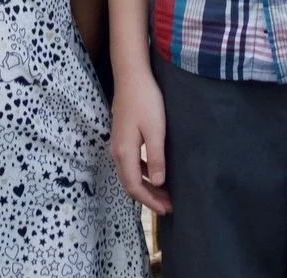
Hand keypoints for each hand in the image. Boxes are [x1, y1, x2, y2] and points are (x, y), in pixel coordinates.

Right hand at [110, 66, 171, 213]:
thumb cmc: (146, 100)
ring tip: (165, 193)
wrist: (131, 75)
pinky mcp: (122, 136)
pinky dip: (143, 173)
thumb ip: (156, 157)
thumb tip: (158, 182)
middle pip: (130, 183)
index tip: (167, 209)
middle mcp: (117, 151)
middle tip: (169, 205)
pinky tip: (156, 172)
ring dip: (147, 186)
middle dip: (149, 197)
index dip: (150, 201)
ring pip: (130, 174)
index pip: (134, 187)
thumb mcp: (156, 130)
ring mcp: (118, 143)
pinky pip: (131, 163)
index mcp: (124, 152)